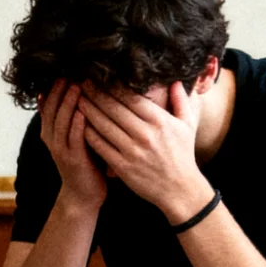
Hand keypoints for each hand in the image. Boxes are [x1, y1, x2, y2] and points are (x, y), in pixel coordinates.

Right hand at [40, 79, 106, 211]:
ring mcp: (61, 150)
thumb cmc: (85, 162)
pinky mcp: (73, 160)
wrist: (83, 195)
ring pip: (60, 122)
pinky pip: (73, 140)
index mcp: (51, 131)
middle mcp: (52, 139)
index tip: (64, 68)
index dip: (54, 86)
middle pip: (51, 109)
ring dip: (67, 103)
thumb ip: (72, 116)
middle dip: (59, 89)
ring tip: (76, 85)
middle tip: (69, 71)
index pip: (48, 102)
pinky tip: (82, 113)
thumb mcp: (75, 136)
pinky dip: (76, 126)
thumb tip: (75, 89)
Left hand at [77, 80, 213, 222]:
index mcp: (160, 121)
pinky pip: (100, 146)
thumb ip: (181, 102)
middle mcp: (145, 134)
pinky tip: (79, 124)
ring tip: (77, 99)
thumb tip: (176, 81)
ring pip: (103, 126)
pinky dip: (88, 133)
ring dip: (88, 111)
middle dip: (95, 94)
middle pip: (113, 109)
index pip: (131, 98)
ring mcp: (132, 151)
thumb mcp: (187, 126)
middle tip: (82, 83)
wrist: (180, 190)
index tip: (100, 77)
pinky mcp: (122, 166)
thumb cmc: (183, 155)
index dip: (112, 86)